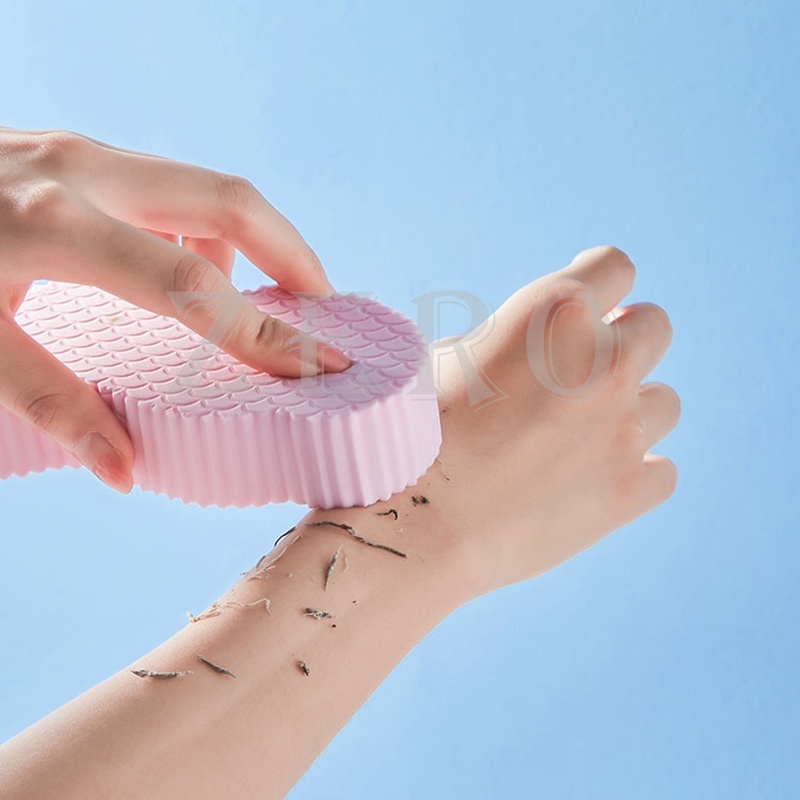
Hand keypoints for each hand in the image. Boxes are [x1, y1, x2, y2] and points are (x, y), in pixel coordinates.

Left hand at [0, 127, 351, 492]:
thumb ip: (50, 404)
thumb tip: (125, 470)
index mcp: (53, 226)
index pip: (192, 287)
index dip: (264, 333)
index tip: (322, 365)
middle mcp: (82, 172)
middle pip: (229, 198)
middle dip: (294, 255)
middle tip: (322, 312)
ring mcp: (79, 153)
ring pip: (204, 188)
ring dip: (249, 244)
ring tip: (254, 304)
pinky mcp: (74, 154)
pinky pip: (168, 187)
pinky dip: (201, 232)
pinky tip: (185, 273)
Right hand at [423, 245, 679, 600]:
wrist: (416, 525)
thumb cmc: (416, 435)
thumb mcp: (447, 358)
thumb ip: (506, 340)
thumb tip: (526, 349)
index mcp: (555, 313)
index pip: (614, 267)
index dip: (599, 284)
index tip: (589, 306)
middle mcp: (604, 362)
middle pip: (654, 326)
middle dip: (624, 340)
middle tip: (586, 371)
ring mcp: (624, 429)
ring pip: (665, 401)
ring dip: (632, 409)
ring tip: (584, 434)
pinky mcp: (630, 490)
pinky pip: (662, 470)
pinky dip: (635, 472)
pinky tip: (595, 478)